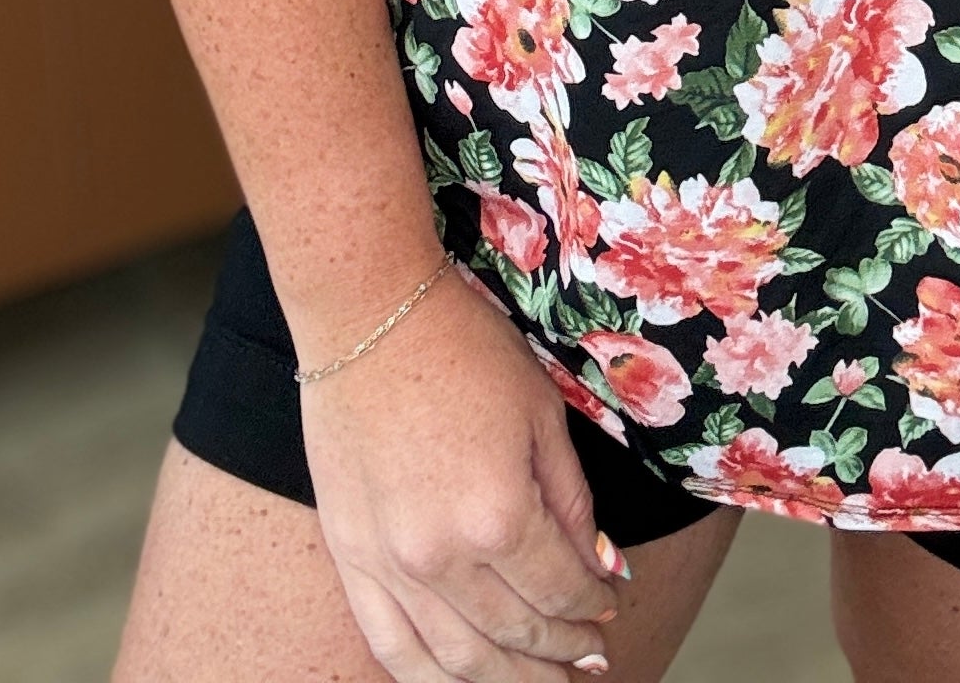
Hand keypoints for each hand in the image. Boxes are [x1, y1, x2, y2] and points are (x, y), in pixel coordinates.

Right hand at [297, 264, 622, 679]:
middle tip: (588, 661)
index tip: (609, 608)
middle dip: (560, 655)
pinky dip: (431, 676)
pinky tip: (463, 678)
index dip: (592, 607)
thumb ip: (571, 501)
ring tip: (540, 682)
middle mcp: (443, 557)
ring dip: (506, 680)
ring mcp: (389, 565)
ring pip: (455, 661)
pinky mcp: (350, 558)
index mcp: (499, 516)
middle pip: (514, 634)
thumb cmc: (463, 348)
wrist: (368, 314)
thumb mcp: (542, 413)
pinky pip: (390, 646)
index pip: (560, 592)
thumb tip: (600, 567)